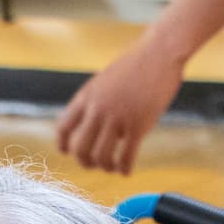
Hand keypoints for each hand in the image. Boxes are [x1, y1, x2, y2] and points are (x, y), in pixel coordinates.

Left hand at [54, 37, 186, 174]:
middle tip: (93, 165)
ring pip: (102, 156)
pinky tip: (127, 171)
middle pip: (80, 149)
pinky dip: (125, 168)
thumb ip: (94, 103)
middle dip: (84, 162)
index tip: (68, 152)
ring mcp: (117, 118)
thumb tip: (92, 128)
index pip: (63, 128)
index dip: (63, 145)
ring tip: (112, 167)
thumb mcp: (104, 81)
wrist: (160, 52)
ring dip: (105, 167)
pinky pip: (126, 157)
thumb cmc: (135, 65)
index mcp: (86, 97)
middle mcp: (98, 109)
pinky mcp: (138, 125)